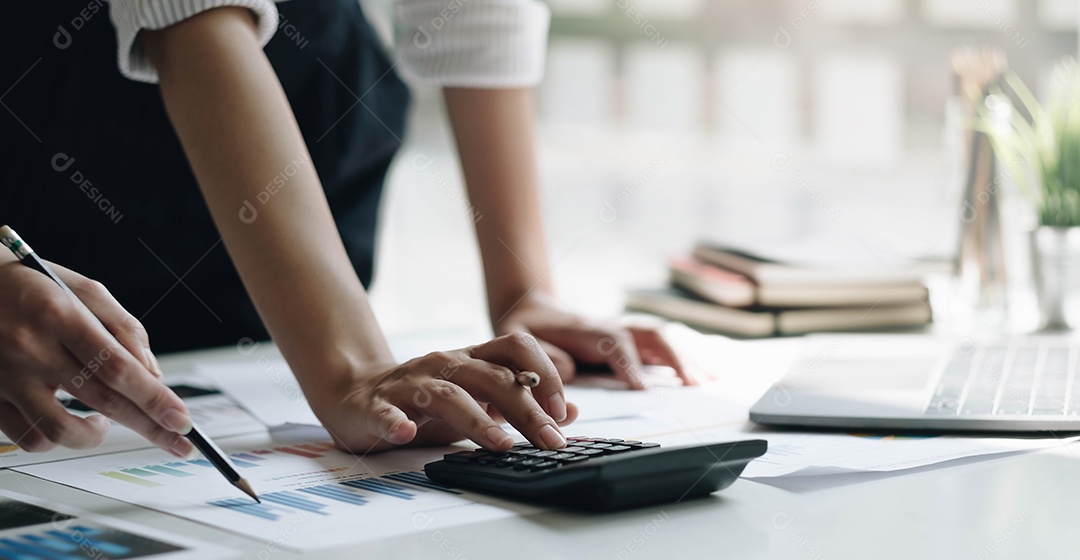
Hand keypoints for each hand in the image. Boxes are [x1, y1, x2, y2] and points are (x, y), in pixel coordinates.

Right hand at [0, 258, 193, 455]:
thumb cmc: (31, 284)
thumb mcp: (82, 289)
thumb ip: (122, 327)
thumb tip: (151, 372)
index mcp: (60, 315)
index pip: (118, 366)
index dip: (154, 398)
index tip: (181, 420)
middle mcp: (31, 348)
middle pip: (101, 400)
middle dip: (148, 426)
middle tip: (178, 443)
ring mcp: (6, 377)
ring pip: (58, 431)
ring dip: (94, 436)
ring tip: (104, 423)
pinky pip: (27, 438)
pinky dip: (54, 439)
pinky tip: (67, 423)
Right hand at [307, 333, 578, 453]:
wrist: (354, 393)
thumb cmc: (423, 399)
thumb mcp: (476, 400)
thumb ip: (520, 403)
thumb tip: (571, 412)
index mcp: (471, 360)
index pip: (516, 348)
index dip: (544, 374)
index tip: (563, 412)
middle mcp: (444, 364)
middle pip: (491, 377)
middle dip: (525, 409)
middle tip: (550, 440)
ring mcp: (409, 382)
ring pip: (447, 394)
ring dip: (476, 419)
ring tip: (500, 444)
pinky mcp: (374, 405)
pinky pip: (386, 411)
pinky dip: (395, 421)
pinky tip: (405, 433)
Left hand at [496, 293, 696, 389]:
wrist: (532, 309)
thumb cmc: (526, 330)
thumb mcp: (518, 338)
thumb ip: (541, 354)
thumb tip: (568, 369)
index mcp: (585, 330)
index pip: (614, 344)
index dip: (628, 364)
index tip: (640, 387)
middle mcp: (610, 328)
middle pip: (648, 336)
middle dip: (672, 358)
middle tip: (690, 384)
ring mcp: (623, 332)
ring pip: (661, 339)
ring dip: (686, 357)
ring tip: (709, 379)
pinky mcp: (630, 340)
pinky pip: (663, 346)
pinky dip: (687, 357)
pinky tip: (707, 373)